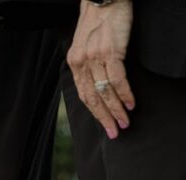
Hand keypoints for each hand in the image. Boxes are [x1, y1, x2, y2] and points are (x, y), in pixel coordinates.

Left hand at [67, 0, 134, 138]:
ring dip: (116, 110)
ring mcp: (95, 57)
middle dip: (104, 118)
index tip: (104, 125)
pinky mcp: (110, 51)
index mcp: (74, 63)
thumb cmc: (100, 21)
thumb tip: (98, 84)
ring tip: (124, 122)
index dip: (95, 112)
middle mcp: (81, 62)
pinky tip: (130, 104)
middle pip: (92, 98)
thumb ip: (89, 64)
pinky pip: (117, 79)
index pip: (84, 94)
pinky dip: (124, 94)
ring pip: (104, 91)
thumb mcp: (88, 44)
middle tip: (114, 133)